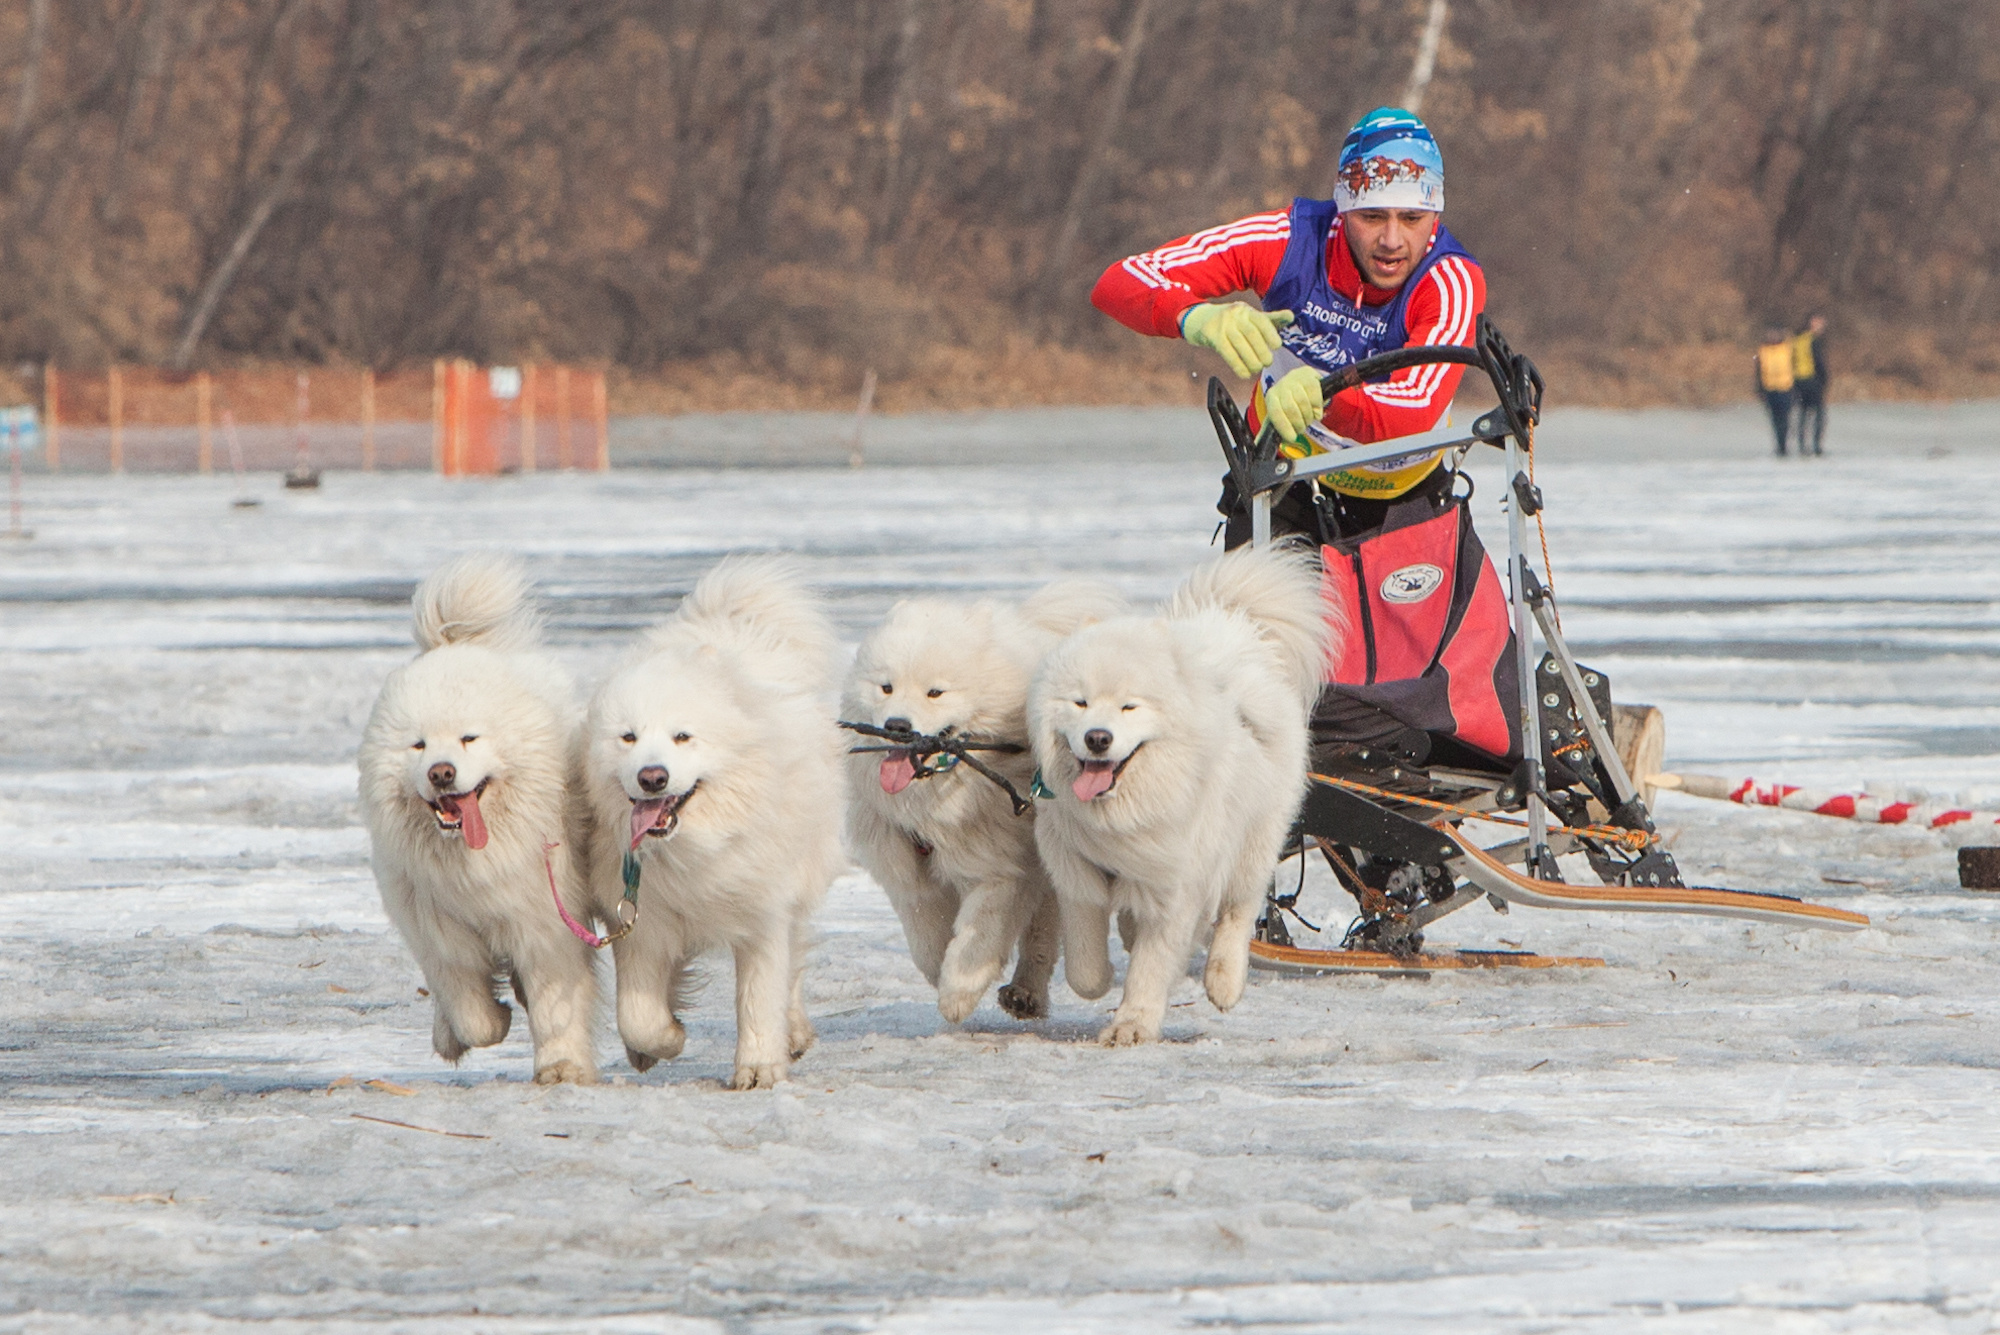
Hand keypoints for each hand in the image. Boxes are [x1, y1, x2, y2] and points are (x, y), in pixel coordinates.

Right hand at [1179, 302, 1293, 377]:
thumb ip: (1270, 319)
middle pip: (1251, 333)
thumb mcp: (1250, 317)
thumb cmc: (1232, 321)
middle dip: (1262, 350)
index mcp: (1246, 310)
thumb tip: (1291, 316)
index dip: (1271, 333)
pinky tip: (1245, 374)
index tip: (1277, 346)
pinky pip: (1227, 353)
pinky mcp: (1211, 336)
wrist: (1199, 319)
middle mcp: (1234, 314)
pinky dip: (1238, 366)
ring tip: (1257, 368)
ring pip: (1240, 345)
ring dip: (1251, 360)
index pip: (1261, 321)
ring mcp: (1222, 324)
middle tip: (1268, 362)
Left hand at [1261, 366, 1324, 444]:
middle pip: (1291, 409)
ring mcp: (1296, 380)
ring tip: (1308, 420)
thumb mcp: (1279, 412)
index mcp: (1271, 397)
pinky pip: (1315, 396)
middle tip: (1302, 429)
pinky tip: (1316, 413)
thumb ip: (1272, 427)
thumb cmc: (1289, 401)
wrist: (1301, 379)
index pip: (1275, 413)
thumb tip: (1258, 444)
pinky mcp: (1310, 377)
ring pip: (1303, 403)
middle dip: (1298, 424)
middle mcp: (1281, 386)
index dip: (1284, 427)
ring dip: (1308, 417)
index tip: (1292, 438)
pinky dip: (1317, 408)